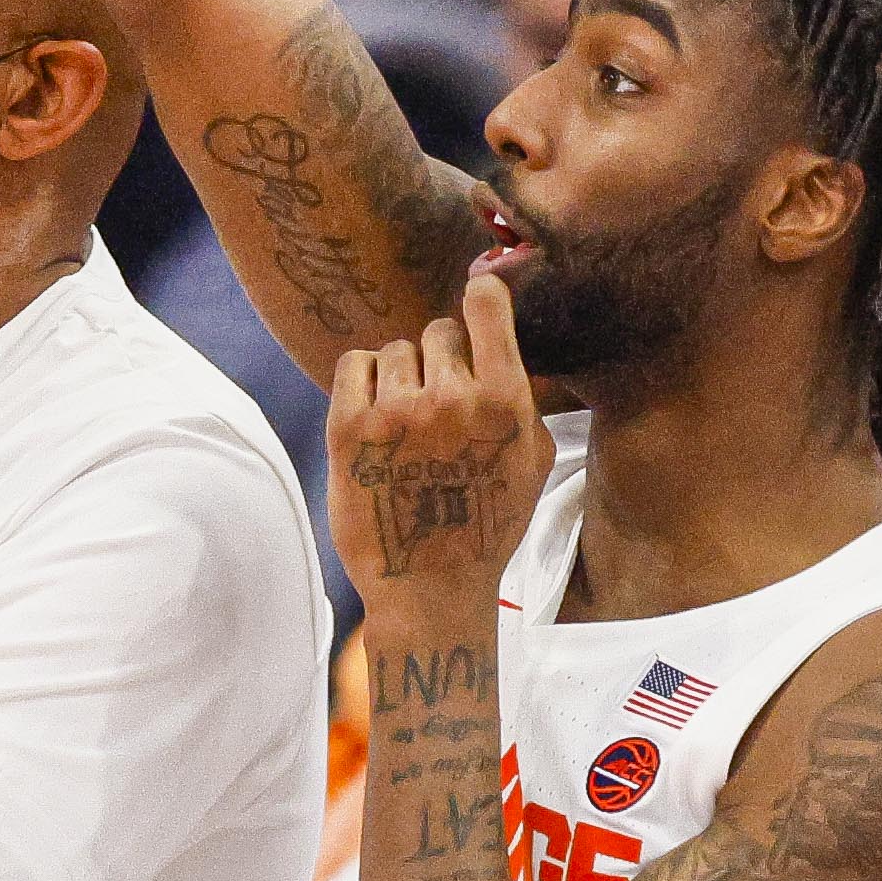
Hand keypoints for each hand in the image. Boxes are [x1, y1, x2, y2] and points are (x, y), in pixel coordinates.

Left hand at [326, 271, 543, 615]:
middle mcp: (452, 398)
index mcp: (505, 401)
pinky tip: (374, 413)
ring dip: (400, 377)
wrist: (429, 585)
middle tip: (439, 403)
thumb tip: (506, 353)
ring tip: (407, 423)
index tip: (477, 296)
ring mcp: (397, 412)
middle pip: (437, 332)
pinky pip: (352, 365)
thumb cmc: (487, 525)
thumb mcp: (533, 461)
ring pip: (394, 351)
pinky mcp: (348, 428)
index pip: (486, 306)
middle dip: (440, 359)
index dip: (481, 295)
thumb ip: (521, 400)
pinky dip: (361, 381)